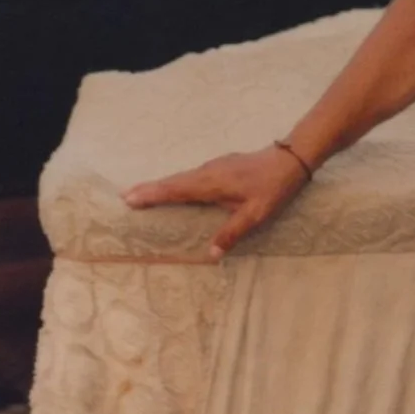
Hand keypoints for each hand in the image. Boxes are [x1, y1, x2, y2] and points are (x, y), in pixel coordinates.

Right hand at [123, 144, 311, 255]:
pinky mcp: (219, 167)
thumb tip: (211, 253)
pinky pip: (190, 177)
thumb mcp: (256, 214)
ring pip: (180, 178)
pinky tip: (173, 189)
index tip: (129, 198)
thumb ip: (233, 232)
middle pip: (172, 181)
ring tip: (141, 194)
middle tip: (124, 196)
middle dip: (148, 189)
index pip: (175, 189)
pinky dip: (175, 183)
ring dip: (160, 185)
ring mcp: (213, 167)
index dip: (152, 194)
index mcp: (211, 183)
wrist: (290, 160)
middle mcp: (207, 172)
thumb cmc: (273, 188)